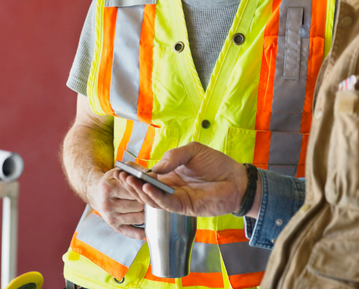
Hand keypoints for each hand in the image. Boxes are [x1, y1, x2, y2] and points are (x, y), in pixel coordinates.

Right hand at [87, 168, 145, 239]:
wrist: (95, 193)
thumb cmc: (111, 181)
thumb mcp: (120, 171)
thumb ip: (136, 171)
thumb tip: (154, 177)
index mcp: (108, 189)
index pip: (134, 191)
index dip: (145, 189)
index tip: (151, 188)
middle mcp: (107, 205)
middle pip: (138, 205)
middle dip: (147, 201)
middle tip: (152, 198)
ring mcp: (110, 218)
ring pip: (139, 218)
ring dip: (146, 213)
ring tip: (148, 207)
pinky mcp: (114, 227)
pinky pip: (132, 232)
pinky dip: (141, 232)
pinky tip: (147, 227)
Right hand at [122, 142, 247, 217]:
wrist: (236, 178)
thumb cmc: (216, 163)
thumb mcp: (192, 151)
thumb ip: (174, 156)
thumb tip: (156, 167)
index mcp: (170, 175)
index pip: (148, 176)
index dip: (135, 174)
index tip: (122, 169)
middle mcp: (170, 188)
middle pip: (146, 189)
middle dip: (133, 184)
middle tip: (121, 177)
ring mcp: (177, 199)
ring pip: (153, 199)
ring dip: (141, 192)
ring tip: (131, 182)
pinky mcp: (185, 207)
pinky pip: (167, 204)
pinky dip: (156, 198)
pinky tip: (148, 189)